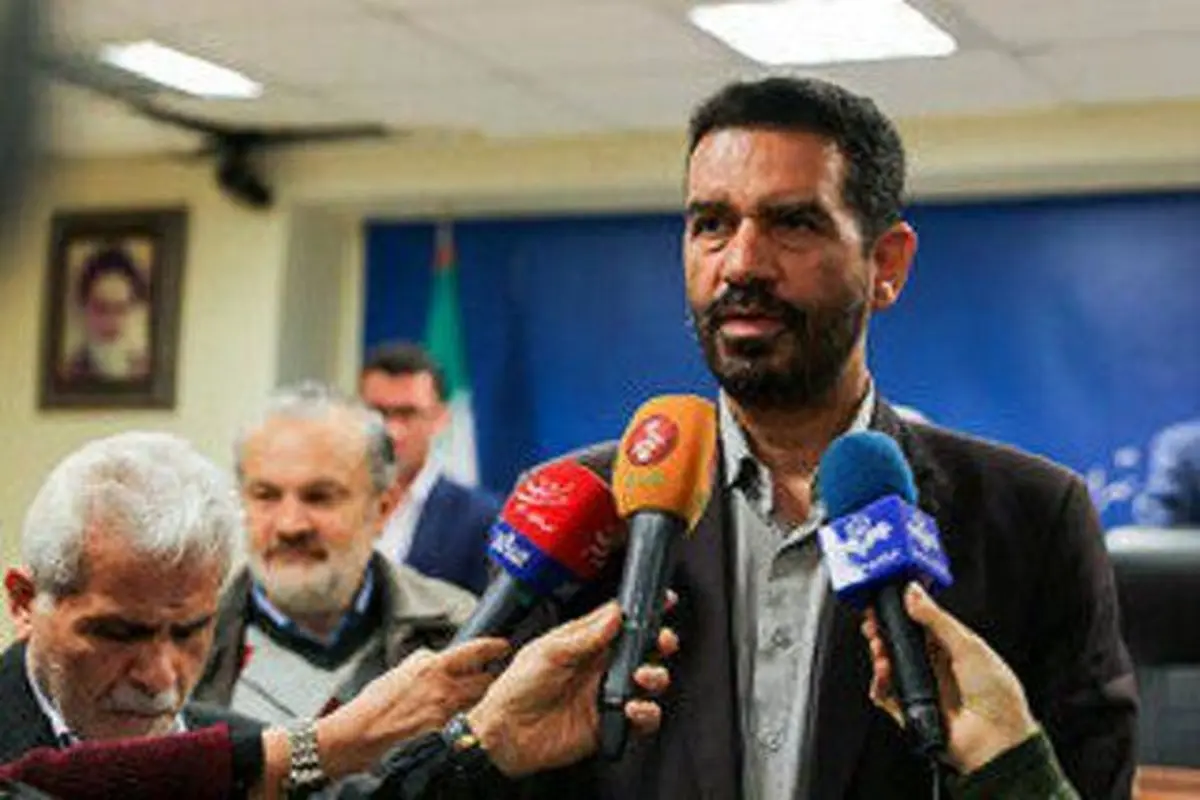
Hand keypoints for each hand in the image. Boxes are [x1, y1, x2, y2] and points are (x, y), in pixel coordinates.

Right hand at [317, 638, 510, 776]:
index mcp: (432, 667)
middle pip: (486, 680)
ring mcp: (445, 713)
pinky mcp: (443, 734)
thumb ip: (423, 662)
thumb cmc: (373, 705)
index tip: (504, 646)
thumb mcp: (399, 672)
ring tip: (470, 704)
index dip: (494, 647)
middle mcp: (443, 688)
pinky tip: (458, 727)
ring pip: (478, 704)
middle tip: (489, 680)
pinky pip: (463, 725)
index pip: (474, 651)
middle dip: (490, 680)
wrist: (357, 735)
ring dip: (478, 702)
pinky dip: (463, 724)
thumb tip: (438, 657)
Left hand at [467, 600, 679, 776]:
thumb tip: (615, 615)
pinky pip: (641, 718)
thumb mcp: (548, 652)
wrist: (505, 734)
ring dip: (655, 675)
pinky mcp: (609, 723)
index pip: (620, 621)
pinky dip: (646, 713)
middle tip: (661, 641)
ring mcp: (606, 694)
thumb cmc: (515, 688)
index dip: (642, 612)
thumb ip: (585, 636)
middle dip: (659, 642)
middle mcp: (598, 666)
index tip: (662, 602)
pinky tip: (633, 708)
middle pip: (641, 649)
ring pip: (647, 681)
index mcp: (583, 642)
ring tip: (643, 676)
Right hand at [862, 582, 1038, 773]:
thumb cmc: (997, 693)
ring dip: (879, 655)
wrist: (998, 738)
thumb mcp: (967, 646)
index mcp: (951, 649)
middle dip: (883, 632)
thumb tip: (913, 591)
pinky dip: (879, 684)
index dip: (899, 613)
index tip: (884, 602)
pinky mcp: (912, 711)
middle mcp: (934, 668)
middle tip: (872, 623)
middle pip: (899, 645)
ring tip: (878, 647)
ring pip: (889, 668)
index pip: (918, 625)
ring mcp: (922, 689)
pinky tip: (883, 673)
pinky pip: (886, 696)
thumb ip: (936, 619)